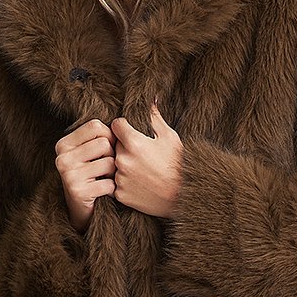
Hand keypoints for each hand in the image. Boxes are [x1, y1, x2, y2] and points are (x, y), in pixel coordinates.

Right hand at [55, 117, 114, 226]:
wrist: (81, 210)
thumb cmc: (91, 176)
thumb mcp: (88, 153)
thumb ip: (99, 136)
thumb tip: (123, 122)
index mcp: (64, 144)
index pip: (96, 126)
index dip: (109, 136)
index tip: (108, 149)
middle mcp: (62, 157)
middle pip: (104, 143)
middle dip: (113, 156)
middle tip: (107, 168)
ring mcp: (69, 175)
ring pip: (109, 163)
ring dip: (114, 173)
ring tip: (106, 179)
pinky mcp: (78, 191)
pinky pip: (110, 184)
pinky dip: (113, 189)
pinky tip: (104, 192)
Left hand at [111, 98, 183, 219]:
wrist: (183, 197)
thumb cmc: (179, 166)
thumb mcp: (170, 137)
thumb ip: (154, 117)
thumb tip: (149, 99)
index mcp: (133, 142)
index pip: (116, 125)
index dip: (124, 127)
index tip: (132, 132)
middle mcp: (123, 160)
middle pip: (114, 145)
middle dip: (124, 146)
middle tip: (141, 154)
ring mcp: (120, 178)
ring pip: (114, 164)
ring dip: (123, 164)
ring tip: (141, 170)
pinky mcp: (120, 194)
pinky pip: (115, 183)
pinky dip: (123, 182)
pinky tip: (138, 183)